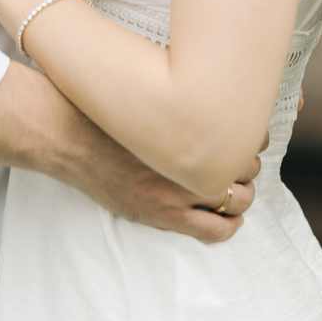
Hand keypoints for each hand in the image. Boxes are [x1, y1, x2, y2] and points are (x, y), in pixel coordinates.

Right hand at [60, 107, 259, 244]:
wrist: (70, 137)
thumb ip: (177, 102)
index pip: (243, 134)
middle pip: (245, 165)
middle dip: (248, 162)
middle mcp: (189, 160)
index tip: (247, 132)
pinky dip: (229, 225)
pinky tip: (230, 218)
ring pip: (237, 199)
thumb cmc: (104, 112)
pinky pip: (213, 230)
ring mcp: (178, 191)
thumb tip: (200, 89)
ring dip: (242, 192)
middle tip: (241, 158)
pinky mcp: (164, 216)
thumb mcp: (145, 97)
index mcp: (188, 126)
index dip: (251, 135)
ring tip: (236, 186)